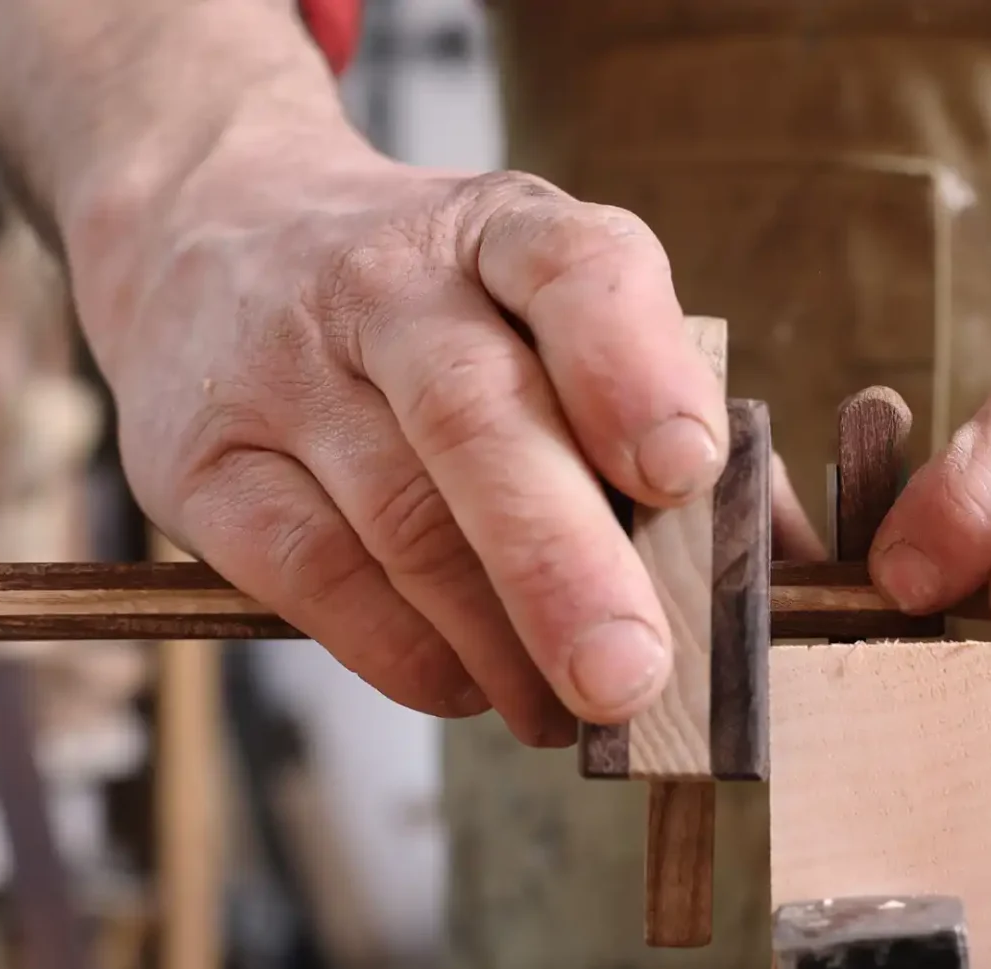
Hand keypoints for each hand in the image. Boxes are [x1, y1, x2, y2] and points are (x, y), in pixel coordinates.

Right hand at [73, 148, 816, 745]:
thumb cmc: (444, 307)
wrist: (209, 235)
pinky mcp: (204, 462)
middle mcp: (391, 285)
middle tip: (630, 673)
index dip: (635, 370)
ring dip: (500, 640)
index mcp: (508, 233)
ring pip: (400, 519)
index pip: (577, 271)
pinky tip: (470, 686)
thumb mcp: (550, 307)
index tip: (686, 469)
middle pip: (478, 418)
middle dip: (565, 563)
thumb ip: (663, 415)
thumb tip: (785, 571)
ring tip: (571, 712)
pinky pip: (313, 575)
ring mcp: (284, 369)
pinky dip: (406, 652)